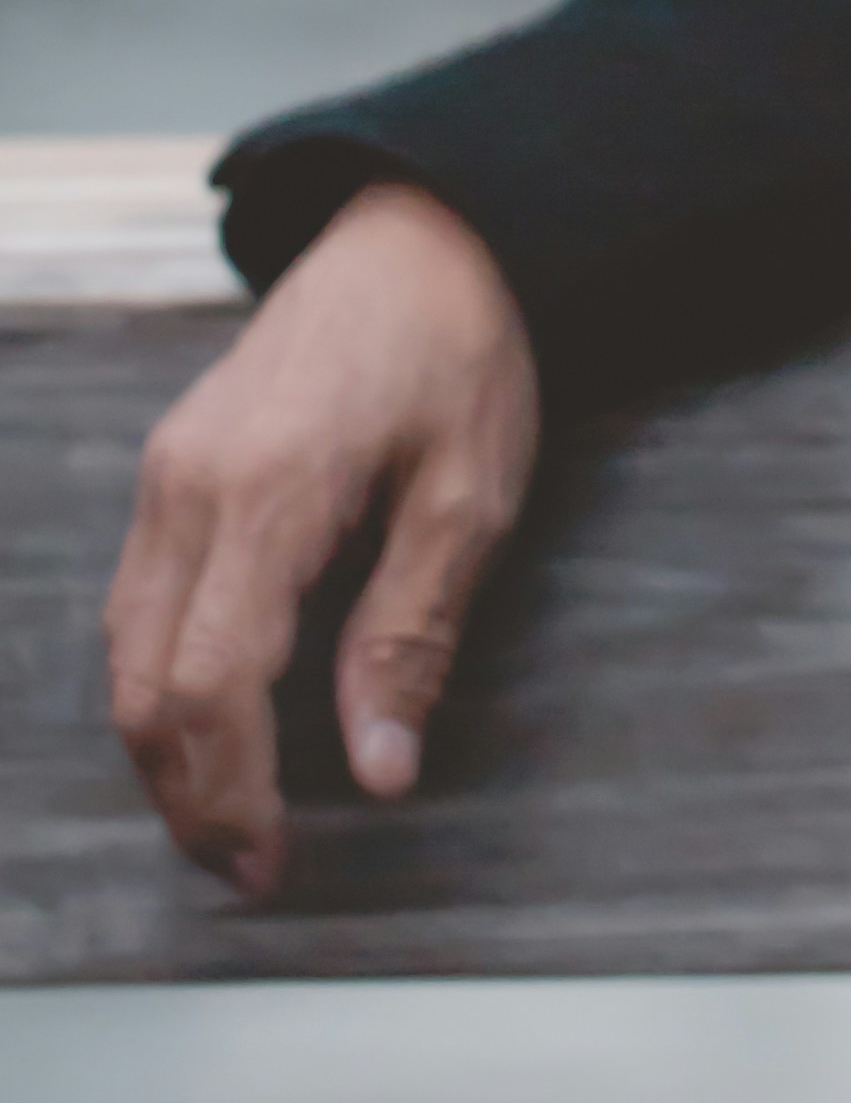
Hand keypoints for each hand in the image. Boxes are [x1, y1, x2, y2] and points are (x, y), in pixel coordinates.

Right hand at [105, 183, 540, 894]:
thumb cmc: (459, 351)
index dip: (232, 791)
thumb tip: (381, 768)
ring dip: (166, 749)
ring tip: (232, 820)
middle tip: (250, 869)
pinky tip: (214, 727)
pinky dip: (163, 684)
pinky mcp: (171, 472)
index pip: (212, 682)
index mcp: (266, 491)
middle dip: (187, 793)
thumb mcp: (473, 492)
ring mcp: (166, 476)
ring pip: (125, 651)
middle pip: (145, 683)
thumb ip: (413, 632)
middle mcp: (188, 487)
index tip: (272, 863)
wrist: (415, 233)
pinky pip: (137, 604)